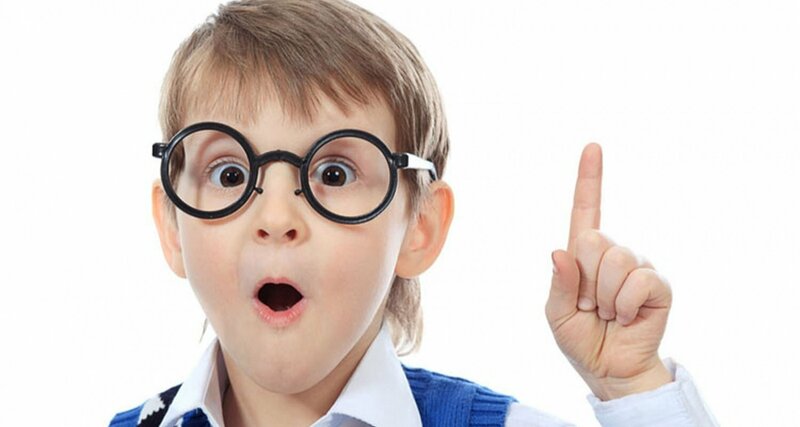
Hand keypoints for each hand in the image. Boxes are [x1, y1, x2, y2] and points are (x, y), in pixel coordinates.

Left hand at [545, 144, 672, 400]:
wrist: (608, 369)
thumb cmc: (581, 338)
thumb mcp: (556, 313)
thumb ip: (558, 283)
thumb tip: (560, 251)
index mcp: (583, 255)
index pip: (586, 209)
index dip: (589, 179)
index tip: (592, 147)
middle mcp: (612, 253)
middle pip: (592, 240)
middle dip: (583, 280)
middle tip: (588, 305)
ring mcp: (637, 266)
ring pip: (614, 259)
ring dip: (603, 296)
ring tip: (607, 313)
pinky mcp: (657, 284)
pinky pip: (638, 279)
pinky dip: (624, 304)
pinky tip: (626, 317)